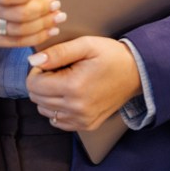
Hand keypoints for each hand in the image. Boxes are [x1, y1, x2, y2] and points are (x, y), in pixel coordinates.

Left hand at [26, 37, 141, 131]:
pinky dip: (57, 107)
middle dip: (41, 82)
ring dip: (48, 95)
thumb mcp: (85, 45)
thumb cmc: (111, 56)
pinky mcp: (86, 125)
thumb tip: (33, 61)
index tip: (50, 62)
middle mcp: (76, 108)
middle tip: (59, 70)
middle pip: (36, 98)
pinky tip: (70, 95)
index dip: (37, 70)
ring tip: (65, 81)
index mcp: (74, 87)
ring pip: (44, 110)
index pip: (34, 85)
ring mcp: (82, 120)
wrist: (136, 73)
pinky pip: (57, 120)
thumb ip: (57, 52)